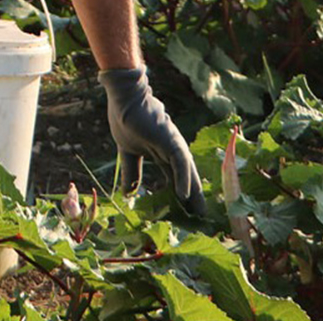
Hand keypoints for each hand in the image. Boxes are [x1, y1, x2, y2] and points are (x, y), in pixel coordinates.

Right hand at [100, 67, 204, 216]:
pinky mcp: (171, 141)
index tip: (183, 216)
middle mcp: (173, 152)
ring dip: (194, 195)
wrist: (124, 100)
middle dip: (193, 200)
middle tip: (199, 222)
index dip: (180, 197)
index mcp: (164, 154)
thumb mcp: (128, 153)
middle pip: (187, 179)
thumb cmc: (126, 120)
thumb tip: (127, 194)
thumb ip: (131, 172)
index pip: (176, 179)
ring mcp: (174, 146)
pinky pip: (180, 163)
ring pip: (188, 174)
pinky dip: (183, 180)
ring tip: (198, 215)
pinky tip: (184, 196)